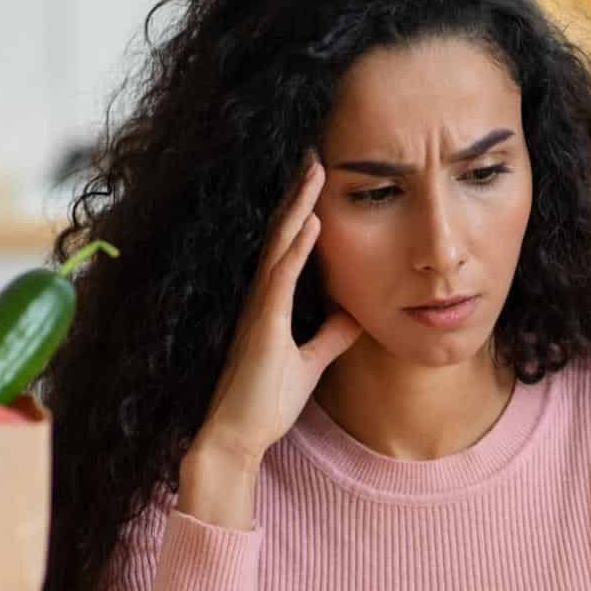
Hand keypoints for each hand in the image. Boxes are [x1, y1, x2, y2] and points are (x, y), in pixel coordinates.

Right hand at [195, 154, 362, 462]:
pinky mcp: (262, 326)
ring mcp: (258, 309)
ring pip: (280, 244)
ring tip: (314, 168)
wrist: (236, 438)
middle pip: (281, 233)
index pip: (288, 245)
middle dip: (299, 193)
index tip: (316, 176)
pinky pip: (281, 278)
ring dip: (298, 205)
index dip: (301, 210)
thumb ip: (329, 336)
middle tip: (314, 152)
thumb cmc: (265, 402)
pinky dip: (297, 248)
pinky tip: (311, 221)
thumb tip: (354, 314)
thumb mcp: (311, 363)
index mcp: (270, 303)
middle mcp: (260, 297)